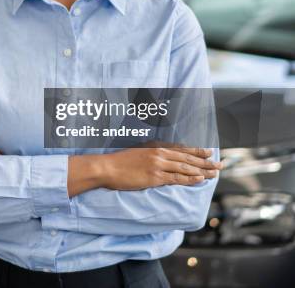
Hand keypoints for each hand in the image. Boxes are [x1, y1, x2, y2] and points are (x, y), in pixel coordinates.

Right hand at [101, 145, 222, 190]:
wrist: (107, 167)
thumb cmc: (119, 162)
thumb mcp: (137, 153)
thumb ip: (151, 154)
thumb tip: (162, 159)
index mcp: (155, 147)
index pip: (181, 149)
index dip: (197, 151)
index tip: (210, 152)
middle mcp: (159, 154)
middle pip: (187, 158)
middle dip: (205, 162)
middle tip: (220, 165)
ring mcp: (158, 165)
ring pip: (185, 168)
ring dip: (202, 171)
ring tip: (215, 174)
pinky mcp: (155, 177)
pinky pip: (177, 178)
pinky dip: (190, 179)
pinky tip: (200, 179)